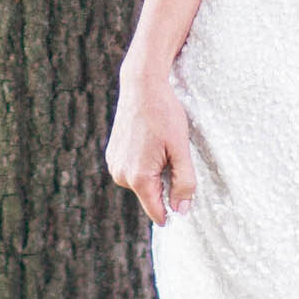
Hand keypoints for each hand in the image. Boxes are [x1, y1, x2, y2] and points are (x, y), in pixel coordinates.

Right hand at [107, 59, 196, 224]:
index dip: (174, 210)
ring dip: (155, 173)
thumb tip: (181, 210)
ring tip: (160, 146)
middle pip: (151, 196)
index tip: (185, 200)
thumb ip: (184, 182)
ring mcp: (114, 164)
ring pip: (142, 183)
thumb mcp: (181, 149)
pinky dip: (144, 163)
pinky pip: (133, 170)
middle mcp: (121, 175)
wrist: (142, 85)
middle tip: (173, 156)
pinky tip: (149, 141)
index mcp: (138, 177)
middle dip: (165, 184)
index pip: (157, 212)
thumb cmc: (164, 114)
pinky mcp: (112, 155)